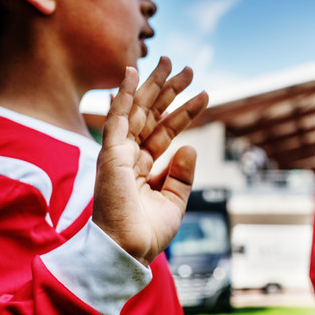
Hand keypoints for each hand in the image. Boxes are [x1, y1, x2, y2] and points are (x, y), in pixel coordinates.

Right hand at [93, 57, 208, 265]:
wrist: (128, 251)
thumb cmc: (146, 233)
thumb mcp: (174, 201)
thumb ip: (181, 175)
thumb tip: (189, 146)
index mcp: (142, 168)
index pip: (165, 132)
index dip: (184, 112)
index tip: (204, 95)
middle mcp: (128, 157)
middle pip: (151, 115)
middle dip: (169, 91)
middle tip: (186, 68)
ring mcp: (118, 154)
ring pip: (137, 110)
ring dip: (152, 85)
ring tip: (170, 62)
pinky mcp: (110, 155)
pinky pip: (117, 119)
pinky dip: (124, 95)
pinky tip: (132, 73)